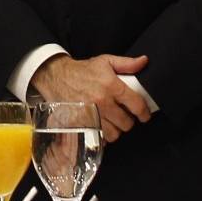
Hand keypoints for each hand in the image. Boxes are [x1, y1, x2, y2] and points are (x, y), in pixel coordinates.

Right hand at [30, 54, 150, 142]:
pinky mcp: (81, 124)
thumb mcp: (105, 61)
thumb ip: (127, 63)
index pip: (136, 104)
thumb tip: (144, 62)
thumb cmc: (82, 71)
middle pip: (126, 123)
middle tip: (124, 115)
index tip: (145, 115)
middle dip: (128, 120)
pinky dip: (102, 135)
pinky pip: (99, 138)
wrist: (56, 77)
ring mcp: (91, 115)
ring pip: (114, 134)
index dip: (144, 112)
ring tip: (113, 122)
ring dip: (116, 129)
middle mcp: (102, 102)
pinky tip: (101, 126)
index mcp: (111, 86)